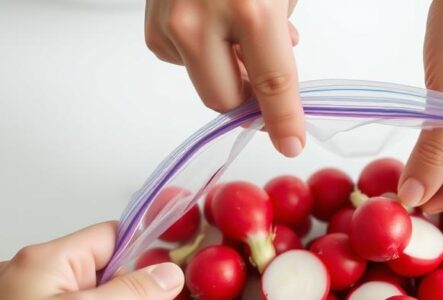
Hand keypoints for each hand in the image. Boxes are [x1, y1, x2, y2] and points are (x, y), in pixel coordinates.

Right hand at [144, 0, 304, 156]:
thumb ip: (280, 35)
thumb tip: (273, 73)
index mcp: (248, 10)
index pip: (272, 84)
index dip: (284, 120)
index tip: (291, 143)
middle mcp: (199, 20)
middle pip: (225, 99)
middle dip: (248, 101)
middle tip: (264, 86)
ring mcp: (169, 22)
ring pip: (201, 82)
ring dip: (224, 72)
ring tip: (237, 34)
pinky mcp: (152, 24)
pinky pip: (180, 60)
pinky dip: (199, 50)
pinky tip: (209, 21)